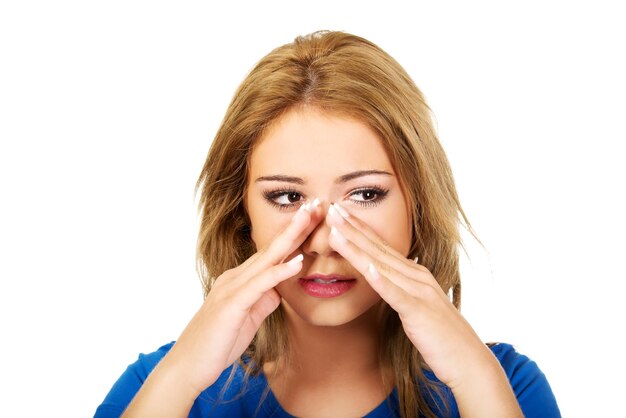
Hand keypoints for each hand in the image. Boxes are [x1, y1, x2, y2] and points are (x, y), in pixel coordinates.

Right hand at [166, 200, 323, 393]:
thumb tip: (279, 288)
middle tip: (317, 203)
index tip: (315, 218)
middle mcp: (236, 277)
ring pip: (267, 258)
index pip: (273, 254)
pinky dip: (280, 271)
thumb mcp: (248, 318)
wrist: (187, 366)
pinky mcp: (232, 304)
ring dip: (291, 237)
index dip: (294, 235)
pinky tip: (298, 261)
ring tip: (311, 217)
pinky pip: (260, 284)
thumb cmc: (217, 343)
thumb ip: (263, 300)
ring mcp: (232, 288)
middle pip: (272, 247)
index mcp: (240, 280)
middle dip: (296, 225)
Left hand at [326, 203, 495, 388]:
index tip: (339, 213)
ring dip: (357, 248)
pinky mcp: (419, 312)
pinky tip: (366, 269)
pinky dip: (381, 280)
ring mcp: (419, 292)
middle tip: (331, 209)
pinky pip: (396, 294)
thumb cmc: (440, 337)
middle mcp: (417, 276)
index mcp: (415, 274)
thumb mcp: (416, 307)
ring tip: (336, 232)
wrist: (468, 360)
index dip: (359, 229)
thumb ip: (400, 291)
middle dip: (352, 228)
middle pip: (378, 249)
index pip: (381, 247)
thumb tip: (382, 280)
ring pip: (382, 266)